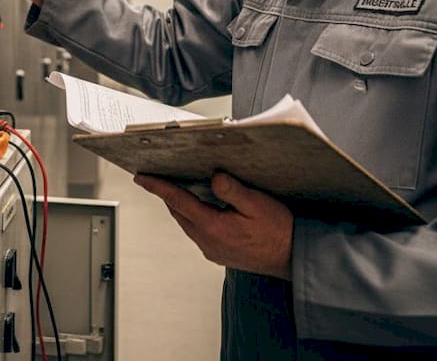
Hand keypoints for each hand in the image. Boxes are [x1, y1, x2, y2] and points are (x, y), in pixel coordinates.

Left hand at [134, 172, 293, 278]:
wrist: (294, 257)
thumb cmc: (280, 232)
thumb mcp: (257, 204)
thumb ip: (232, 189)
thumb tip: (214, 178)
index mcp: (213, 227)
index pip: (178, 201)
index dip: (158, 187)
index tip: (142, 178)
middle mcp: (208, 241)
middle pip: (179, 212)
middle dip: (167, 194)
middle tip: (158, 178)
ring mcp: (213, 250)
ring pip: (187, 223)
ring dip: (180, 206)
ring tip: (176, 188)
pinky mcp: (220, 253)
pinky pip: (198, 231)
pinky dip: (193, 216)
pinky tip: (201, 207)